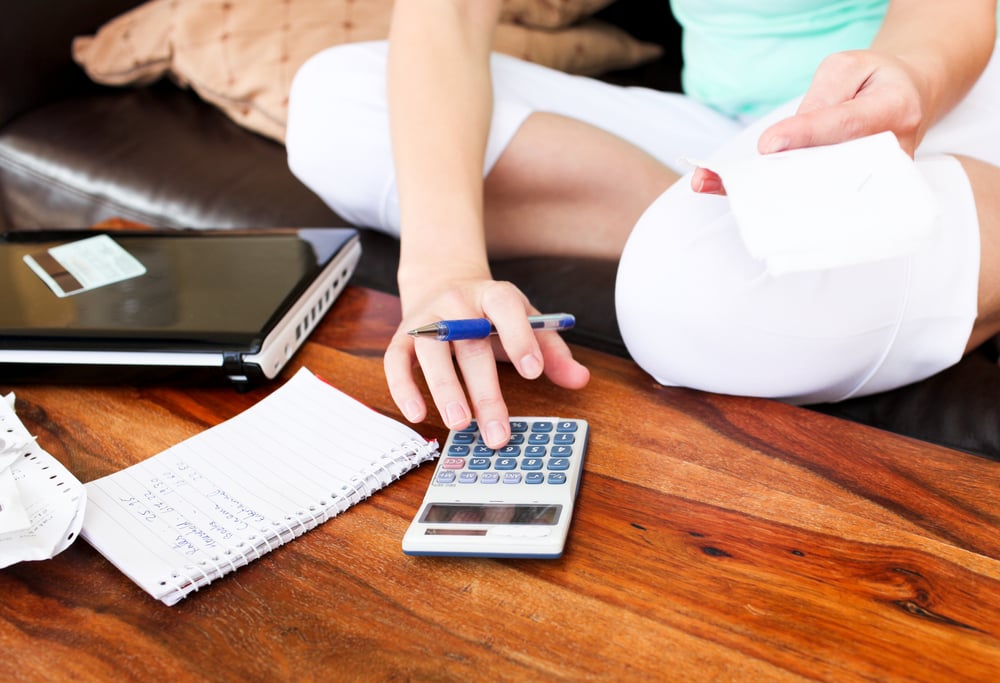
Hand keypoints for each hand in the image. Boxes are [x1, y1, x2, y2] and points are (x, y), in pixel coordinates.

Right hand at [383, 276, 589, 447]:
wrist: (442, 282)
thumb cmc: (489, 313)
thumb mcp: (525, 321)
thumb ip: (551, 351)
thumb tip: (580, 379)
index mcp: (493, 294)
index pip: (506, 308)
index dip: (519, 337)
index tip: (533, 370)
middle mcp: (456, 302)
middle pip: (471, 343)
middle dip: (485, 391)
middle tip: (497, 431)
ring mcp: (426, 319)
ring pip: (432, 352)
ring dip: (445, 389)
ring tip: (459, 424)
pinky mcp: (402, 338)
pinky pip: (396, 362)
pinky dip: (403, 388)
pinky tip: (417, 414)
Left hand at [692, 48, 929, 195]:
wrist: (908, 99)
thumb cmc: (874, 82)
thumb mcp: (848, 68)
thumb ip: (820, 99)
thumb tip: (785, 142)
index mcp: (895, 109)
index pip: (844, 125)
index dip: (806, 135)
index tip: (768, 146)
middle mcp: (891, 155)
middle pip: (831, 171)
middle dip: (782, 178)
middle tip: (733, 182)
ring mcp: (877, 184)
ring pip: (821, 194)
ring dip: (772, 195)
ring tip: (719, 187)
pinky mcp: (860, 199)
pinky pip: (819, 202)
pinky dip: (780, 202)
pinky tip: (740, 202)